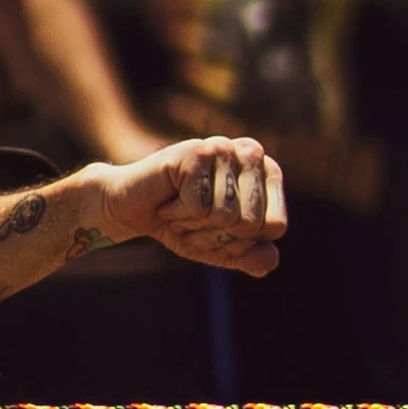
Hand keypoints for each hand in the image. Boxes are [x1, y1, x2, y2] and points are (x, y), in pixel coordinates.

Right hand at [97, 135, 286, 274]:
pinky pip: (199, 207)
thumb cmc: (182, 224)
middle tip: (194, 221)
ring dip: (195, 226)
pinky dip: (178, 215)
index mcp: (268, 172)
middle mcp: (251, 153)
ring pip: (225, 216)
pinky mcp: (195, 151)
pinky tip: (168, 201)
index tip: (219, 230)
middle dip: (216, 236)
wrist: (131, 209)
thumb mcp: (219, 249)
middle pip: (251, 224)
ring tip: (180, 210)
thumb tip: (271, 261)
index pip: (275, 226)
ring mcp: (223, 148)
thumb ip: (249, 256)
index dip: (242, 242)